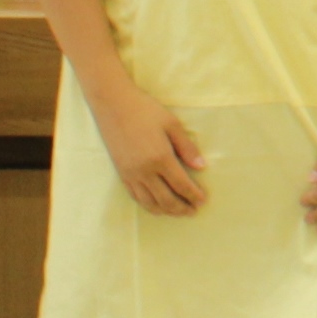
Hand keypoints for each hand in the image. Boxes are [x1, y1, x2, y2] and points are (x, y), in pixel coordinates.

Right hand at [90, 82, 209, 214]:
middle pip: (166, 199)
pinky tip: (157, 205)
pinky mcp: (122, 174)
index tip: (203, 201)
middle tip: (194, 210)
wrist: (113, 105)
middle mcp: (145, 171)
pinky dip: (149, 205)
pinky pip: (136, 197)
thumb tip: (202, 167)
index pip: (181, 185)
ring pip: (150, 202)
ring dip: (166, 211)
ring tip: (178, 212)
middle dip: (182, 208)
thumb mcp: (172, 124)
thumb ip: (187, 147)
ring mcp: (131, 174)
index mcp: (160, 158)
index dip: (194, 196)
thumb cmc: (145, 111)